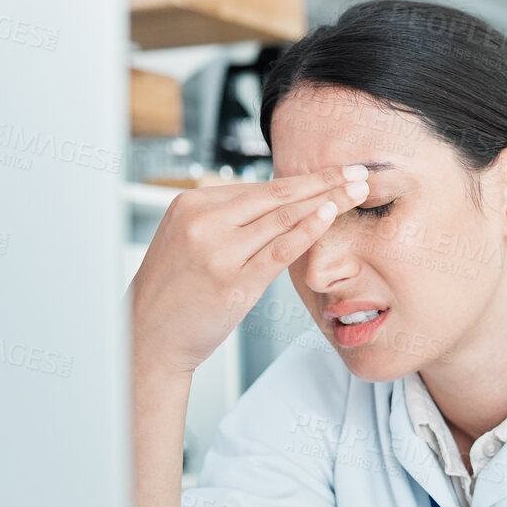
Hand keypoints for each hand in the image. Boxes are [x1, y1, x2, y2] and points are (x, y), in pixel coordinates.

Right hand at [127, 164, 371, 376]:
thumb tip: (277, 203)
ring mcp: (219, 252)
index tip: (335, 172)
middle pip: (276, 194)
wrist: (147, 336)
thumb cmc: (174, 291)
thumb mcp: (189, 239)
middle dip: (324, 180)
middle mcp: (204, 222)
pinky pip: (279, 249)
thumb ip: (227, 220)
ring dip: (328, 199)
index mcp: (192, 204)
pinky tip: (331, 214)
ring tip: (359, 188)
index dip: (303, 179)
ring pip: (283, 217)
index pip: (259, 187)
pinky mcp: (234, 282)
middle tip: (360, 170)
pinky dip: (309, 229)